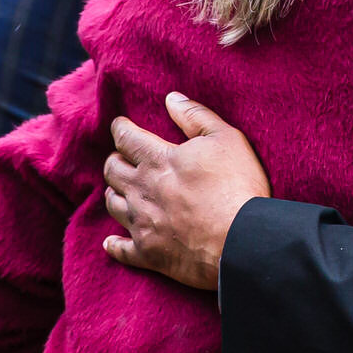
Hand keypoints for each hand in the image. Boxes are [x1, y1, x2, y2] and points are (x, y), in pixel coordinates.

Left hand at [101, 93, 271, 291]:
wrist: (242, 240)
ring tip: (118, 190)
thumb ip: (195, 116)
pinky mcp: (148, 254)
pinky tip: (110, 242)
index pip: (126, 138)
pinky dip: (113, 245)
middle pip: (113, 171)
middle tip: (121, 157)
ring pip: (113, 205)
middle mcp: (142, 190)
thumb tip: (171, 98)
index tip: (119, 125)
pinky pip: (121, 250)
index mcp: (158, 160)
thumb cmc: (237, 186)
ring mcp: (143, 224)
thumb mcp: (225, 138)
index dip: (121, 128)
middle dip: (114, 160)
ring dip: (113, 194)